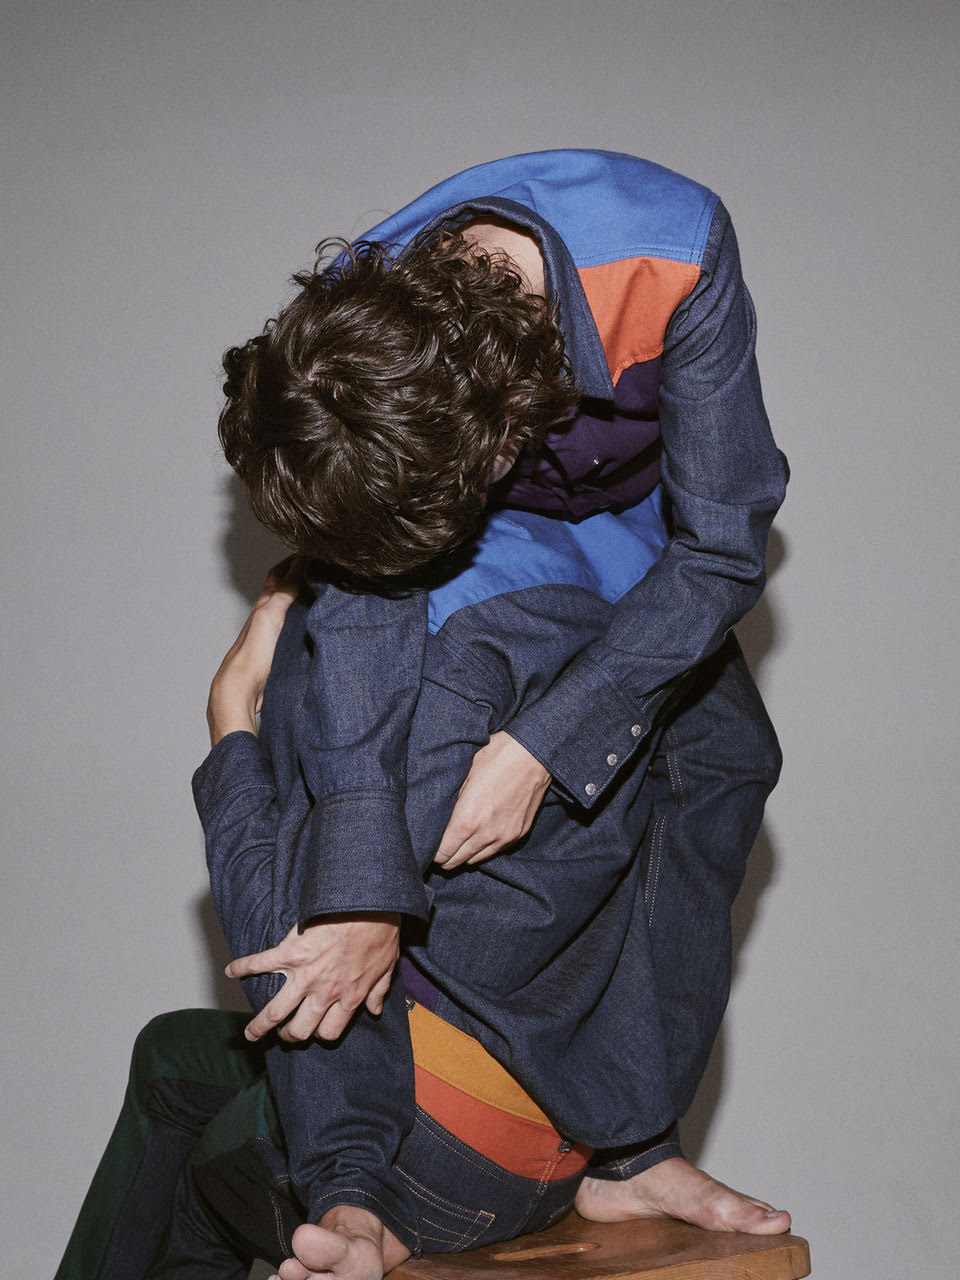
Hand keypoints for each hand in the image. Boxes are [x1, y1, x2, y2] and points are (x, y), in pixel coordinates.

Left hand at [207, 556, 302, 745]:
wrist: (240, 692)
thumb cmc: (252, 656)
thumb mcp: (270, 616)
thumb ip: (285, 592)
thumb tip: (300, 566)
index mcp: (264, 605)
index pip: (279, 574)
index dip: (294, 561)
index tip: (311, 553)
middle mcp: (265, 618)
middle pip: (281, 590)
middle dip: (297, 576)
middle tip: (317, 569)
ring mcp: (270, 636)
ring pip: (286, 610)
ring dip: (300, 600)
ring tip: (319, 594)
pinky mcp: (276, 653)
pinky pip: (291, 630)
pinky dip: (302, 622)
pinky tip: (311, 627)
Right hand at [225, 914, 400, 1041]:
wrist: (368, 905)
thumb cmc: (381, 933)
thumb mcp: (387, 967)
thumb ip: (378, 992)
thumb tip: (373, 1010)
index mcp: (348, 997)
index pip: (329, 1032)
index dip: (320, 1035)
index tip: (315, 1033)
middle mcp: (323, 992)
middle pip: (299, 1029)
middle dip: (289, 1037)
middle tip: (283, 1036)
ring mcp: (304, 974)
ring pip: (276, 1011)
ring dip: (260, 1025)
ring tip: (250, 1033)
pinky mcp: (290, 952)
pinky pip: (261, 964)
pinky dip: (242, 967)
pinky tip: (230, 971)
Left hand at [433, 731, 550, 868]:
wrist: (534, 754)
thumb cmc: (497, 756)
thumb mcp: (464, 772)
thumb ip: (452, 799)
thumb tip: (439, 815)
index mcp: (467, 820)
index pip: (442, 853)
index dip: (432, 852)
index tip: (428, 846)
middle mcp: (485, 835)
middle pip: (457, 861)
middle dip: (445, 857)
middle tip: (439, 848)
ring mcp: (504, 837)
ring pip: (476, 860)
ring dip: (464, 854)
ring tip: (458, 843)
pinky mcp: (518, 834)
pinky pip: (495, 851)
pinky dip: (483, 848)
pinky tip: (479, 835)